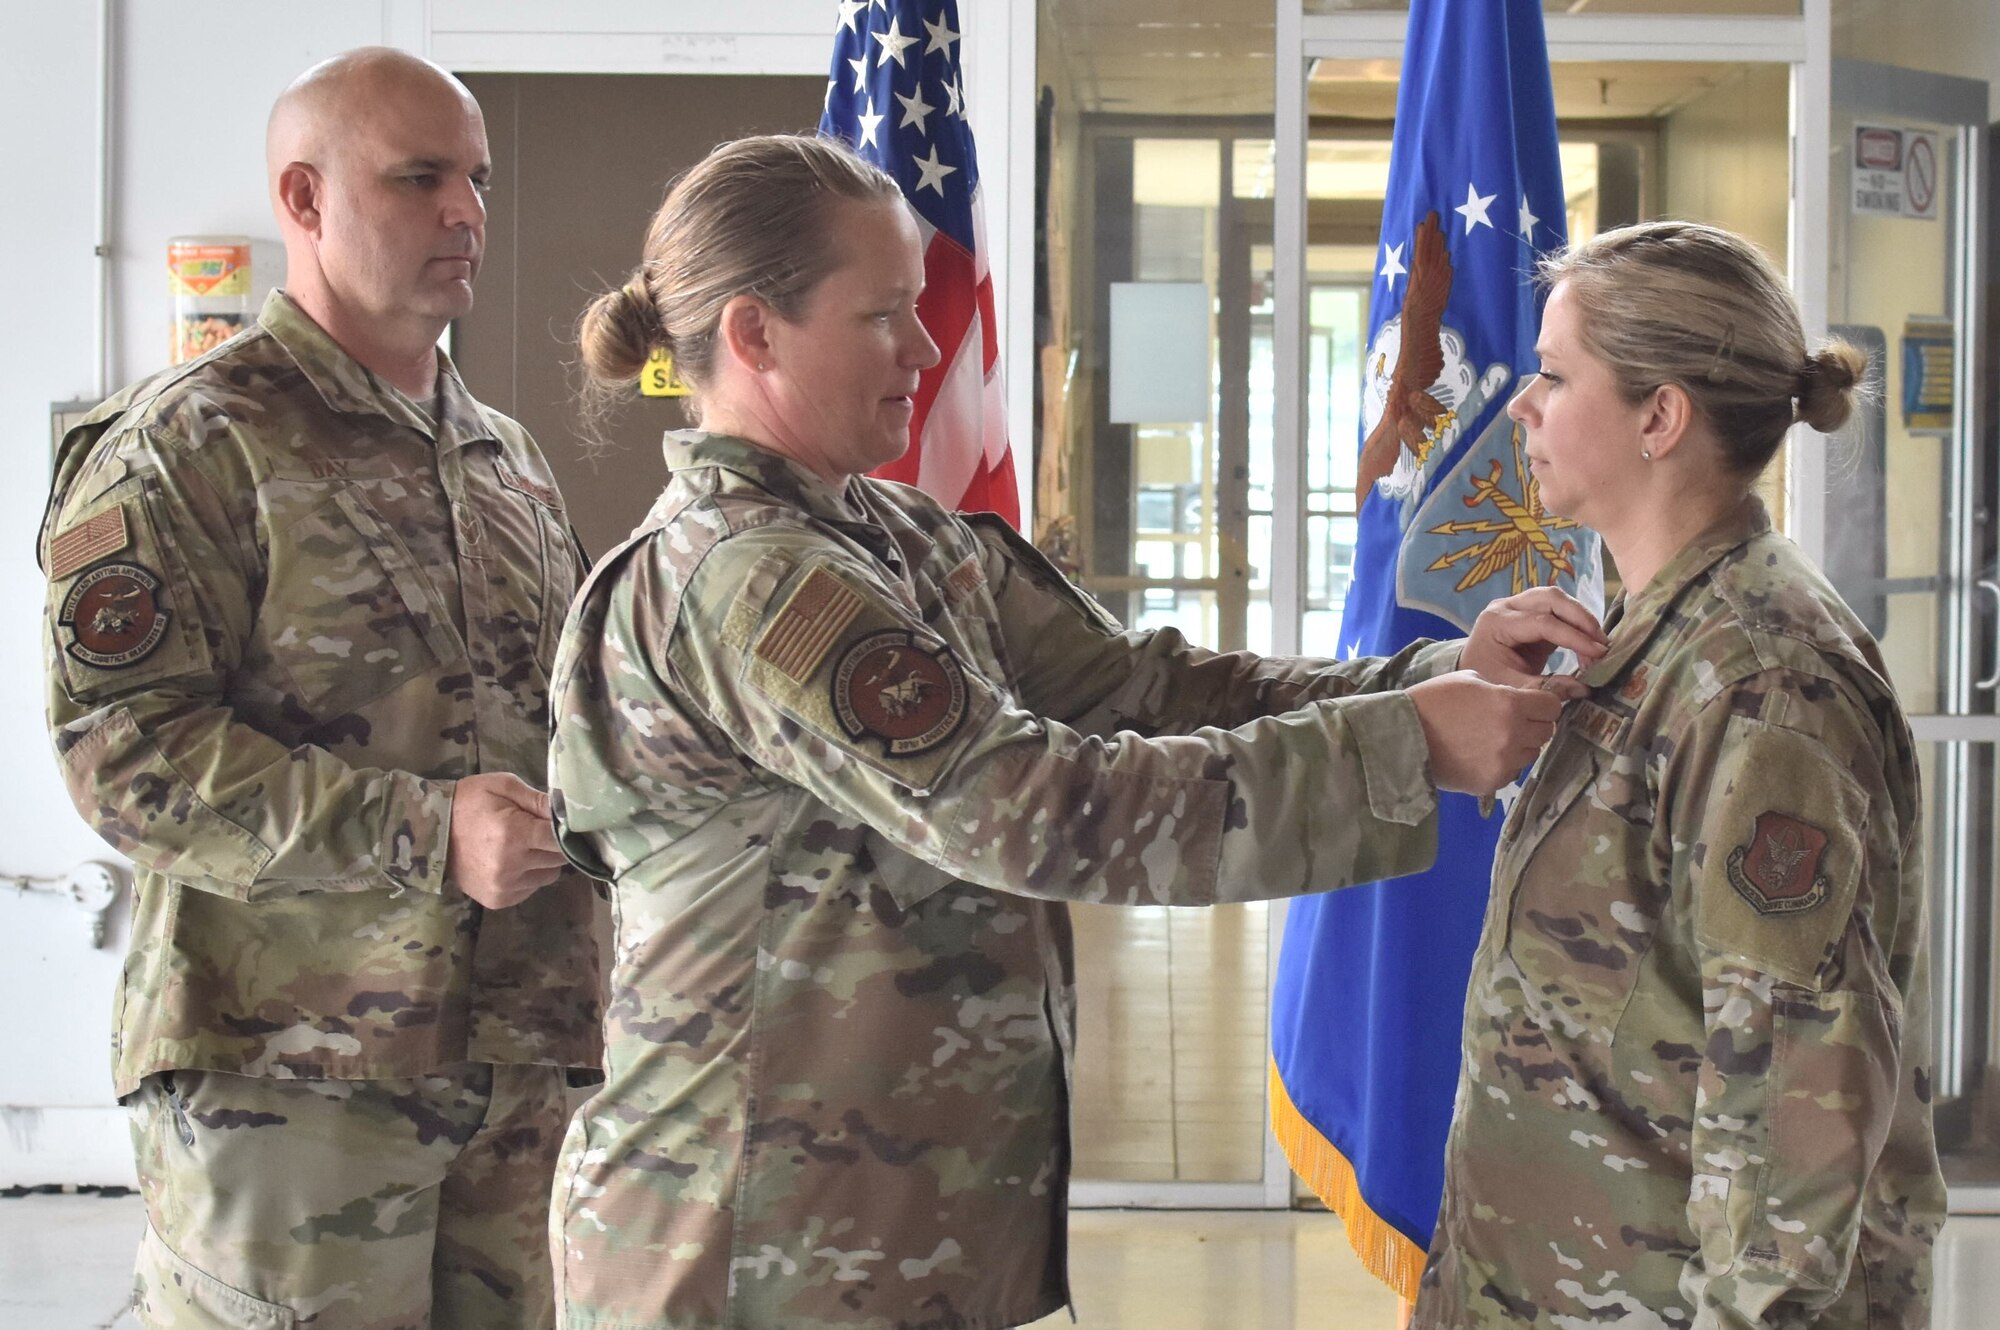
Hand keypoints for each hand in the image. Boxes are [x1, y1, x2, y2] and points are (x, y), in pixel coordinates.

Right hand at [445, 772, 567, 908]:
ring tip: (521, 846)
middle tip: (535, 831)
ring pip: (548, 875)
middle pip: (558, 859)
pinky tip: (510, 861)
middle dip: (553, 844)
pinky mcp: (497, 900)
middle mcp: (511, 866)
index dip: (566, 830)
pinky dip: (528, 876)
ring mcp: (504, 887)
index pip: (561, 840)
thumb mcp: (504, 786)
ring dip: (542, 862)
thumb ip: (539, 800)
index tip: (563, 823)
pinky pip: (531, 888)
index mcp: (514, 835)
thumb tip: (569, 811)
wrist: (429, 831)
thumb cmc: (469, 802)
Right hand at [1407, 671, 1564, 795]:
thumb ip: (1500, 689)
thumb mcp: (1468, 679)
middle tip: (1510, 723)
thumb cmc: (1432, 702)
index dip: (1543, 704)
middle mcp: (1513, 734)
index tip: (1532, 706)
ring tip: (1490, 741)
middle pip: (1545, 732)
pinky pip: (1511, 772)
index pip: (1552, 707)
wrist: (1402, 737)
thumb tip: (1518, 700)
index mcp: (1509, 704)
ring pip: (1530, 754)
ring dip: (1518, 747)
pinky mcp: (1492, 782)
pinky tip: (1479, 756)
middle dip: (1532, 726)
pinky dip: (1500, 765)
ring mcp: (1503, 762)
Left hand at [1461, 586, 1606, 687]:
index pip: (1543, 622)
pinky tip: (1587, 645)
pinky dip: (1575, 624)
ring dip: (1581, 618)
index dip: (1574, 637)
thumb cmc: (1486, 681)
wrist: (1472, 675)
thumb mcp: (1511, 688)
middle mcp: (1506, 607)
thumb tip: (1584, 689)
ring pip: (1556, 599)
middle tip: (1602, 645)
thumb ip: (1545, 688)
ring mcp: (1517, 606)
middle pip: (1551, 598)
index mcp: (1496, 622)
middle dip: (1581, 619)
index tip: (1598, 653)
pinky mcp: (1530, 613)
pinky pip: (1557, 610)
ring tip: (1597, 645)